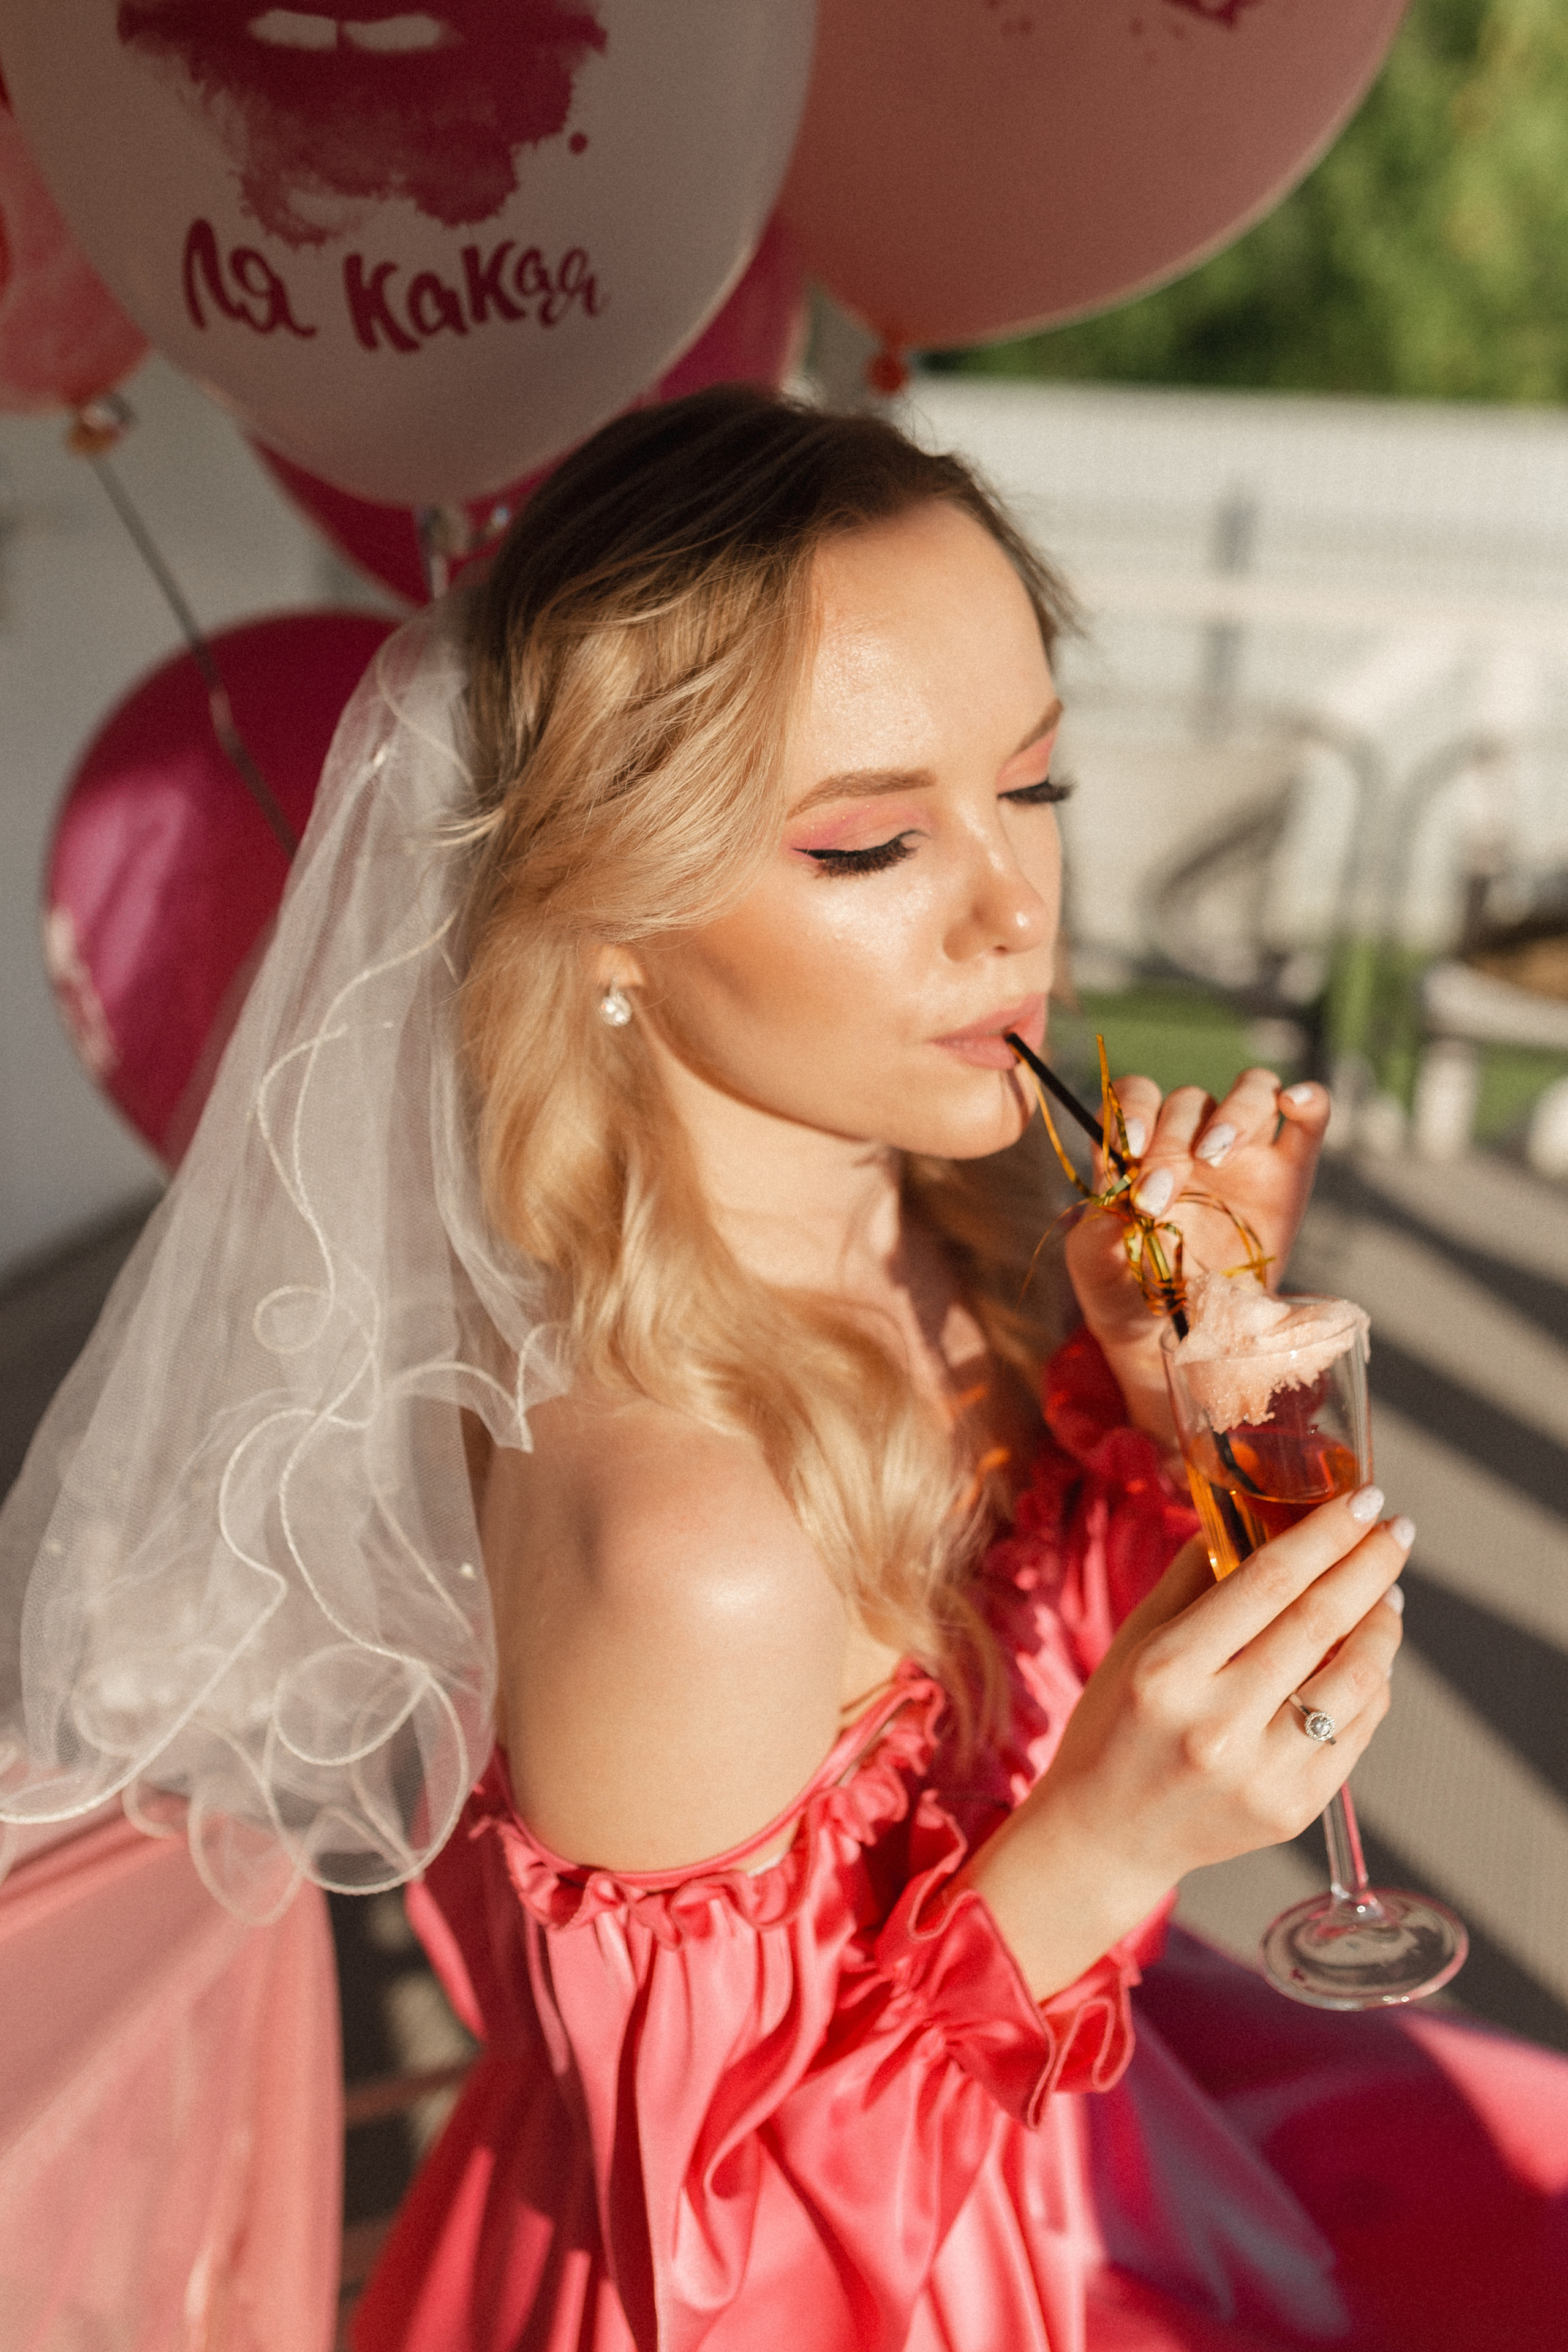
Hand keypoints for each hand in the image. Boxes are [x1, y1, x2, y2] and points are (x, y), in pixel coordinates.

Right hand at [965, 1484, 1409, 1997]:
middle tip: (1397, 1529)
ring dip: (1383, 1625)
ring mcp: (1260, 1773)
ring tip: (1387, 1594)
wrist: (1105, 1834)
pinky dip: (1373, 1684)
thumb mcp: (1138, 1639)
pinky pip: (1356, 1730)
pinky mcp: (1293, 1809)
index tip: (1363, 1499)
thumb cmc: (1116, 1722)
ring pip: (1356, 1680)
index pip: (1268, 1582)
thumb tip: (1259, 1513)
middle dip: (1370, 1564)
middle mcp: (1216, 1723)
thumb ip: (1197, 1576)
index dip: (1325, 1534)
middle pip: (1319, 1622)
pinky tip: (1368, 1656)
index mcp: (1167, 1670)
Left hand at [1064, 1068, 1331, 1439]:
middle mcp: (1191, 1139)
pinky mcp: (1288, 1175)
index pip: (1136, 1097)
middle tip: (1158, 1199)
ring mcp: (1243, 1153)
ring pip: (1250, 1091)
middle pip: (1189, 1101)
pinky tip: (1296, 1103)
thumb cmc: (1127, 1292)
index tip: (1129, 1152)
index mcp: (1139, 1149)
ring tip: (1214, 1157)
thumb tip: (1108, 1215)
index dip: (1134, 1112)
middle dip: (1170, 1143)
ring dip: (1233, 1114)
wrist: (1177, 1335)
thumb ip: (1095, 1243)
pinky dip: (1307, 1101)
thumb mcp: (1098, 1274)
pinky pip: (1307, 1119)